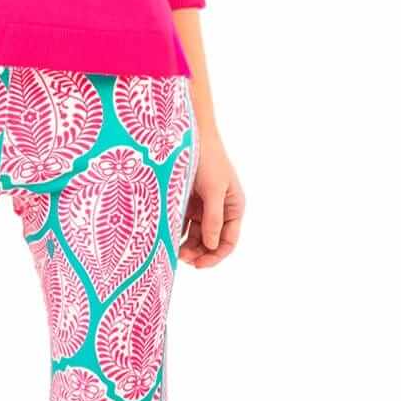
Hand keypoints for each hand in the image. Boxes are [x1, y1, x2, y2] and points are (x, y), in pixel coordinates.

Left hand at [179, 124, 243, 267]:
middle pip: (211, 240)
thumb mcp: (213, 189)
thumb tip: (211, 245)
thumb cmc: (208, 159)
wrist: (190, 135)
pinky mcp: (187, 201)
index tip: (199, 265)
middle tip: (182, 259)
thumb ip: (213, 218)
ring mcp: (203, 205)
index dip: (215, 255)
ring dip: (188, 245)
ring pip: (196, 234)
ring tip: (174, 251)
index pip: (228, 240)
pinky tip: (167, 237)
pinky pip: (183, 223)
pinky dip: (177, 232)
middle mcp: (220, 209)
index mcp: (233, 206)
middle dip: (199, 252)